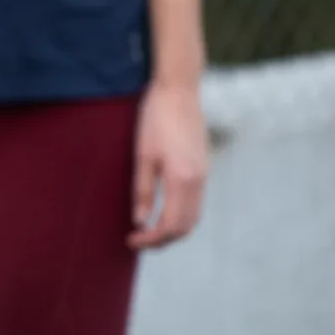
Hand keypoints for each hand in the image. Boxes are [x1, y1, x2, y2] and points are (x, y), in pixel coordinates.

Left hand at [129, 78, 208, 249]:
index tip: (131, 241)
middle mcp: (199, 182)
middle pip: (186, 226)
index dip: (152, 239)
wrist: (178, 92)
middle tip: (138, 241)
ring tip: (149, 231)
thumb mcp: (142, 155)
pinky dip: (181, 215)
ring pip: (194, 216)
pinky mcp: (203, 168)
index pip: (171, 225)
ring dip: (173, 229)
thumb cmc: (155, 119)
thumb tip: (140, 221)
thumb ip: (142, 190)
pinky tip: (163, 212)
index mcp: (183, 180)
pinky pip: (196, 202)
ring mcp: (204, 175)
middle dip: (163, 239)